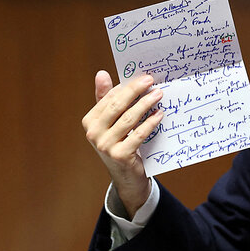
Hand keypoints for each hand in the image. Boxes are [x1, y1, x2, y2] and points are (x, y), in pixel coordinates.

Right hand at [82, 70, 163, 216]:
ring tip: (159, 95)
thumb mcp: (111, 123)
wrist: (126, 177)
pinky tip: (159, 114)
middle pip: (118, 106)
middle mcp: (94, 133)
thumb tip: (101, 73)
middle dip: (136, 91)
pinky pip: (139, 134)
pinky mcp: (120, 155)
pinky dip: (151, 122)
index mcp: (89, 121)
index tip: (144, 78)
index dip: (127, 87)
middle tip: (152, 81)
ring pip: (129, 119)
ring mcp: (106, 145)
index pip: (109, 98)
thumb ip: (106, 99)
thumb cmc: (120, 143)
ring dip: (146, 104)